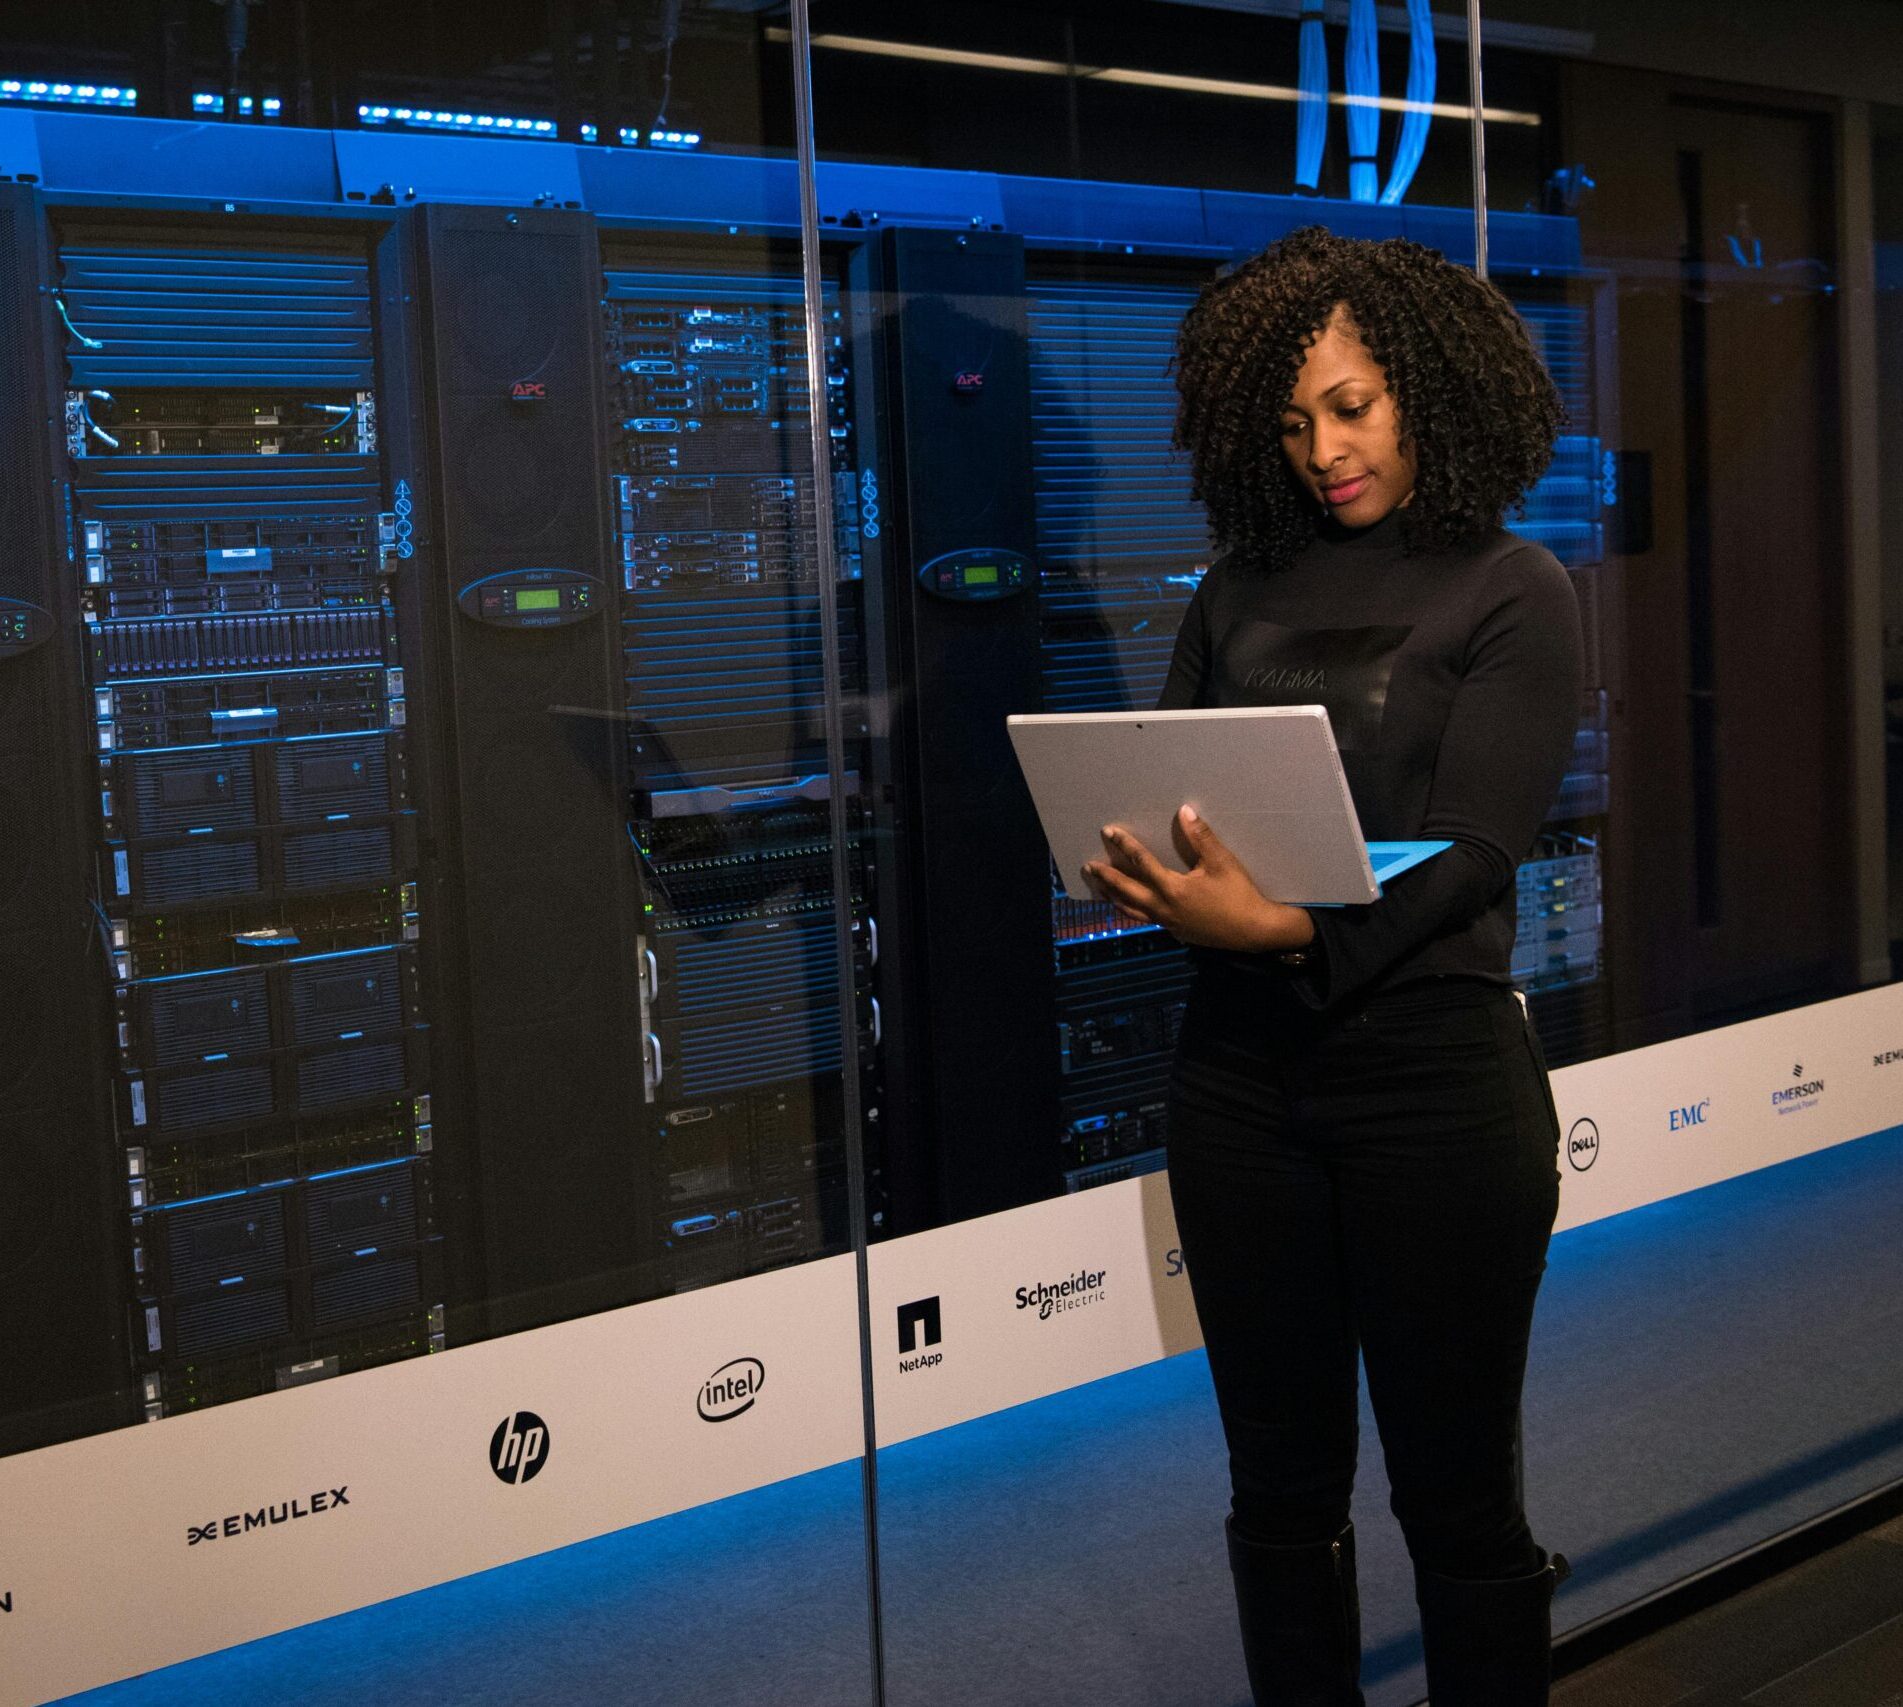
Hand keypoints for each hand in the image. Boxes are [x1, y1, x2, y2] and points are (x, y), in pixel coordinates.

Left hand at [1081, 806, 1316, 953]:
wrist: (1254, 931)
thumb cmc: (1239, 894)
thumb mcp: (1222, 862)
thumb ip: (1201, 837)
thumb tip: (1184, 811)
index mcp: (1173, 889)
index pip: (1141, 862)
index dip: (1125, 845)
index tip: (1109, 832)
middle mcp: (1164, 908)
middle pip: (1126, 890)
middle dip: (1106, 877)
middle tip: (1089, 866)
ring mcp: (1168, 922)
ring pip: (1132, 910)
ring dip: (1114, 897)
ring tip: (1100, 888)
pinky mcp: (1176, 931)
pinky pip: (1146, 919)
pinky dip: (1131, 910)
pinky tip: (1130, 905)